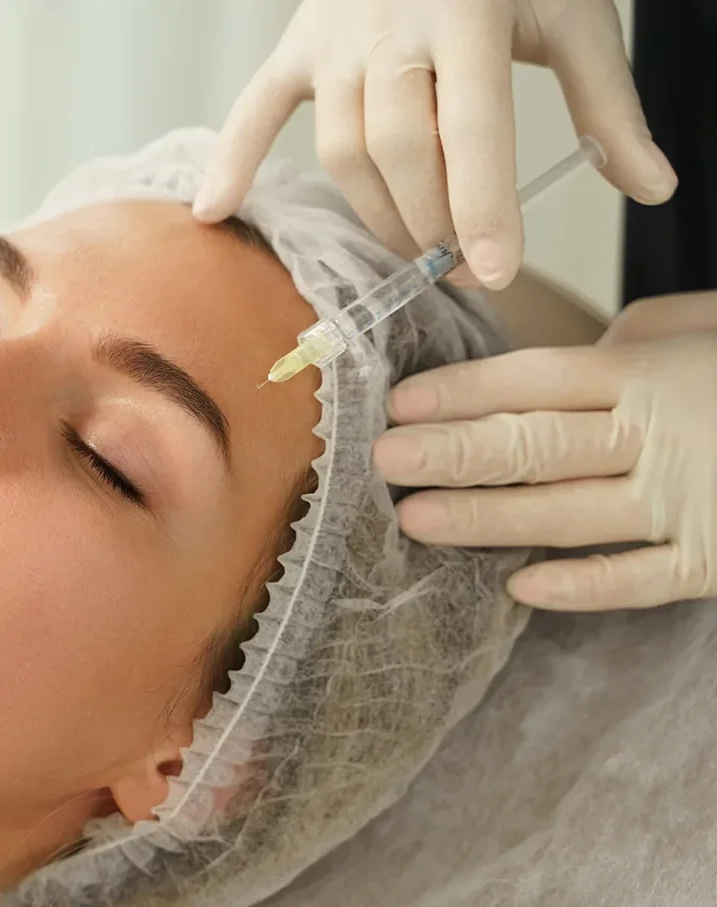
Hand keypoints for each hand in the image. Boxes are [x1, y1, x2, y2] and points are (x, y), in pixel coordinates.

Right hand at [194, 0, 677, 288]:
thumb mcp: (574, 18)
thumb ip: (606, 105)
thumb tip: (651, 186)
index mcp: (470, 12)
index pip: (473, 128)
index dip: (484, 207)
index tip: (494, 272)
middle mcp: (391, 26)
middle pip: (398, 150)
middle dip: (432, 221)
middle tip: (461, 264)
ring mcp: (334, 38)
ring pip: (341, 150)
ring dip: (378, 212)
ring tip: (415, 245)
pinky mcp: (297, 47)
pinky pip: (253, 110)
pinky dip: (232, 161)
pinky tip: (215, 211)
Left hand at [373, 294, 716, 609]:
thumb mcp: (705, 329)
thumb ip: (635, 341)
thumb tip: (573, 356)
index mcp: (648, 371)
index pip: (536, 378)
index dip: (464, 390)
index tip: (400, 402)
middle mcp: (659, 433)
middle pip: (535, 444)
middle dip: (452, 452)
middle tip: (382, 461)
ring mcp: (688, 499)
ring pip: (568, 513)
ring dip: (487, 519)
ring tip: (417, 520)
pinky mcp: (715, 557)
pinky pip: (640, 580)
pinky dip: (582, 586)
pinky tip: (521, 590)